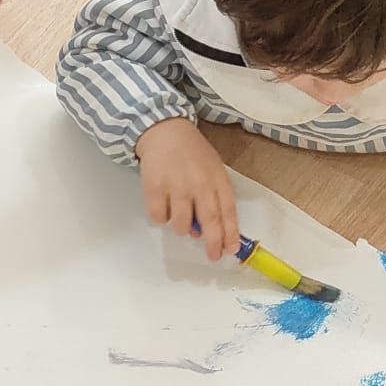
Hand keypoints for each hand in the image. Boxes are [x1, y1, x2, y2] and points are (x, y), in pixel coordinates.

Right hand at [134, 117, 238, 258]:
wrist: (164, 130)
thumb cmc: (191, 153)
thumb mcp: (212, 170)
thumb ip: (213, 198)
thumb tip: (204, 232)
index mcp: (217, 179)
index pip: (228, 212)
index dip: (231, 234)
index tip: (231, 250)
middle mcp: (199, 183)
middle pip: (210, 222)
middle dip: (213, 243)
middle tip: (212, 256)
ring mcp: (176, 186)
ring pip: (181, 225)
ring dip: (181, 227)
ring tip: (180, 213)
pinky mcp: (154, 188)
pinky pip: (158, 217)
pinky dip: (161, 216)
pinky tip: (163, 203)